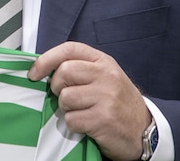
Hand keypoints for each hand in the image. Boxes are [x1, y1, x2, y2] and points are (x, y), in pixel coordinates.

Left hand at [29, 42, 150, 160]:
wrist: (145, 129)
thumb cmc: (119, 103)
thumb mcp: (105, 77)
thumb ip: (81, 69)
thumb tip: (45, 69)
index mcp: (103, 62)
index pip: (69, 49)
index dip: (46, 59)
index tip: (34, 72)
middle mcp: (106, 75)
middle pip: (63, 73)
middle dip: (57, 88)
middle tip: (66, 97)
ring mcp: (106, 96)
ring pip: (65, 98)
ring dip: (66, 109)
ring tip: (82, 111)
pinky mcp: (104, 118)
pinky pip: (72, 119)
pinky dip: (74, 124)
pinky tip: (87, 124)